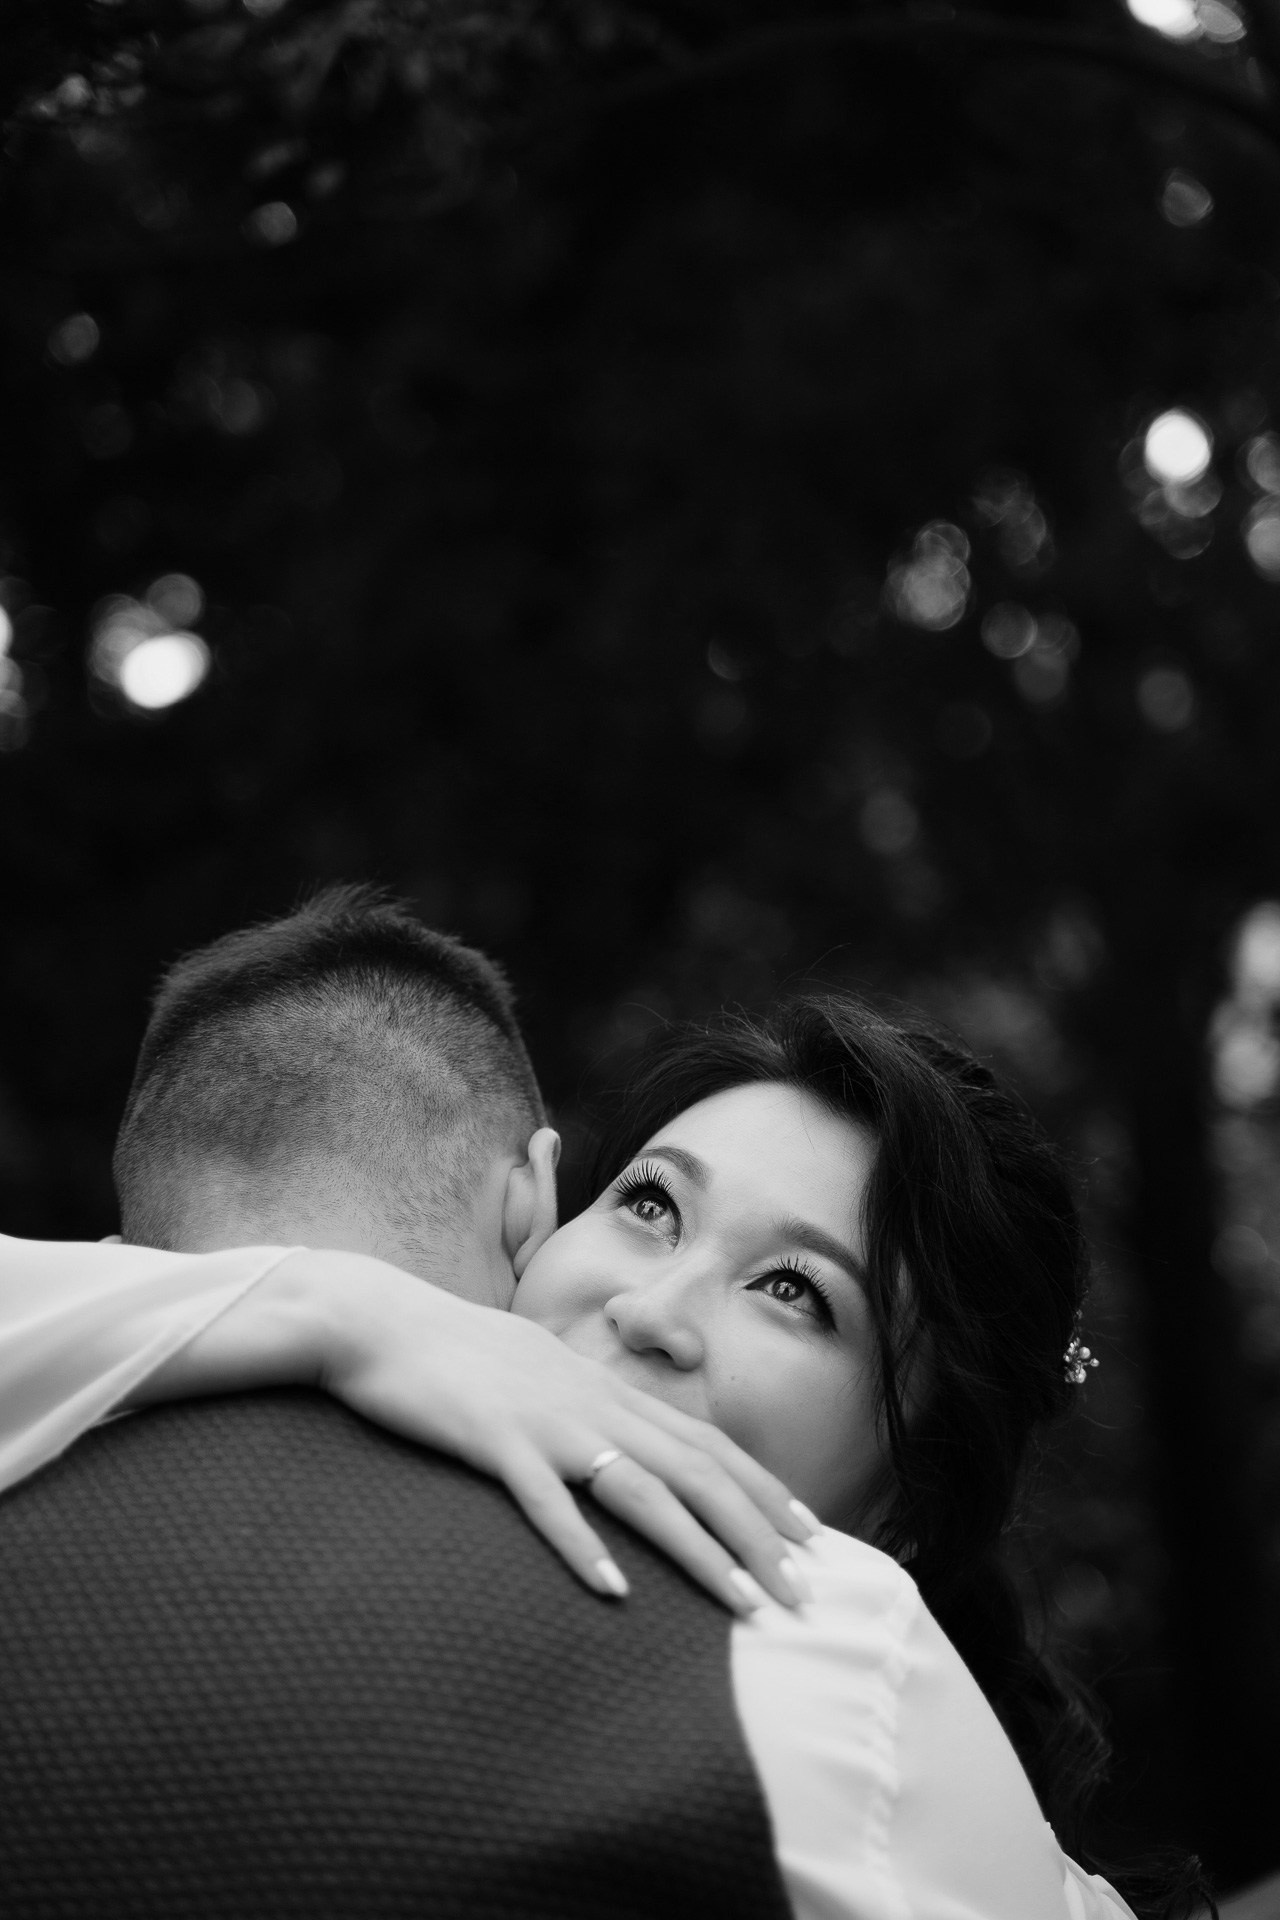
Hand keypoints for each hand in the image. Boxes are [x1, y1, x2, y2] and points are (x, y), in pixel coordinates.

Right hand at [297, 1251, 819, 1612]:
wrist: (378, 1320)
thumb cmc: (453, 1355)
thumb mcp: (536, 1374)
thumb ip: (581, 1407)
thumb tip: (615, 1446)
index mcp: (604, 1388)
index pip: (704, 1440)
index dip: (761, 1488)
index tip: (810, 1535)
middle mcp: (591, 1401)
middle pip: (696, 1470)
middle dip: (756, 1533)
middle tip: (802, 1593)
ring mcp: (545, 1420)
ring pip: (642, 1488)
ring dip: (699, 1550)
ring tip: (742, 1603)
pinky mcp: (493, 1440)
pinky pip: (545, 1501)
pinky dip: (583, 1545)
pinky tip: (614, 1590)